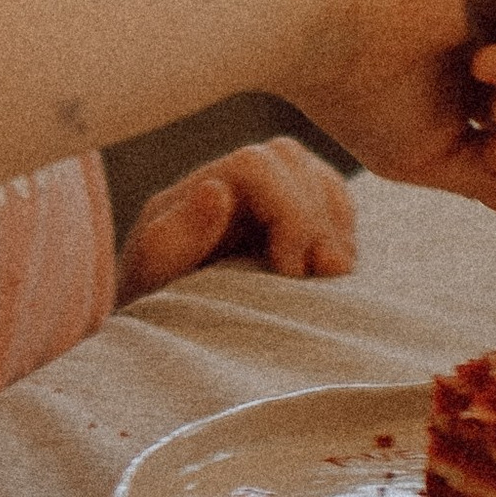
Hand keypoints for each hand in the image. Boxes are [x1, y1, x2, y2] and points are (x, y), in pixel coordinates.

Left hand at [115, 135, 356, 300]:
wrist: (164, 336)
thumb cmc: (154, 306)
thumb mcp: (154, 278)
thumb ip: (178, 235)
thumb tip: (216, 188)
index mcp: (197, 190)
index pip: (256, 165)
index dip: (287, 211)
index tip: (291, 272)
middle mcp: (231, 182)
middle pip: (290, 160)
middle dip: (315, 216)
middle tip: (323, 274)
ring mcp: (262, 199)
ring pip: (313, 174)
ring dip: (334, 221)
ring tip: (333, 273)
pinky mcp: (287, 222)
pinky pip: (330, 200)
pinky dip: (342, 228)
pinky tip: (336, 268)